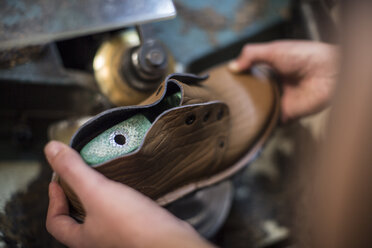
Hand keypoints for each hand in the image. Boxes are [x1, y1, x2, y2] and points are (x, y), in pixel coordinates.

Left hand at [45, 141, 212, 247]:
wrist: (170, 242)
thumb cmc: (133, 226)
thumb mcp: (97, 192)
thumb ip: (74, 171)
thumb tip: (51, 150)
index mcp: (82, 238)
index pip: (56, 222)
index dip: (53, 200)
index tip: (57, 182)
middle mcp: (98, 241)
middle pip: (77, 220)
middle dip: (76, 198)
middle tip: (80, 178)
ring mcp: (118, 238)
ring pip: (101, 218)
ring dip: (100, 199)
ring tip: (105, 179)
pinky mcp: (136, 232)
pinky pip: (122, 216)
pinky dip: (120, 202)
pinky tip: (129, 190)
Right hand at [229, 40, 337, 121]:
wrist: (327, 72)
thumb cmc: (304, 56)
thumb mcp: (272, 50)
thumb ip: (250, 55)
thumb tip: (232, 67)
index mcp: (270, 70)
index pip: (249, 78)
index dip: (238, 81)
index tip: (225, 85)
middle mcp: (274, 87)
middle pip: (252, 96)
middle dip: (241, 100)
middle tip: (226, 103)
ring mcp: (280, 102)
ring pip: (259, 111)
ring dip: (249, 114)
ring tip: (232, 117)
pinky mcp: (286, 115)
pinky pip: (271, 123)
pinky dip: (262, 126)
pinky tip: (249, 127)